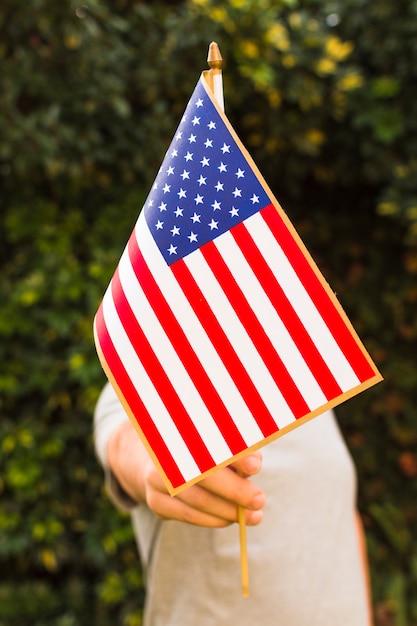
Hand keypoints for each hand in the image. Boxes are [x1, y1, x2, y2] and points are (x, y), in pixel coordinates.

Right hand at [107, 420, 265, 527]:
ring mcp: (156, 480)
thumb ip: (237, 450)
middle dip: (236, 490)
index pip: (209, 445)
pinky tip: (231, 519)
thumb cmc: (199, 450)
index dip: (234, 455)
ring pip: (197, 501)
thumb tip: (254, 465)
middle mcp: (163, 454)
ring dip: (229, 511)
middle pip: (203, 476)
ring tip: (254, 516)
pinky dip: (214, 520)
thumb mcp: (217, 443)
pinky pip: (188, 515)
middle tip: (260, 499)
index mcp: (180, 432)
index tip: (256, 466)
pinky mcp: (156, 502)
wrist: (155, 463)